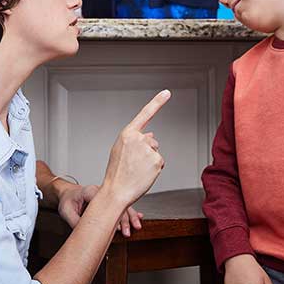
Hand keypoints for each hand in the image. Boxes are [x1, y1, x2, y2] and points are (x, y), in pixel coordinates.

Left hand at [58, 183, 143, 236]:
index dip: (112, 214)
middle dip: (124, 218)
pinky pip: (121, 206)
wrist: (68, 193)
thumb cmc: (67, 200)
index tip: (116, 227)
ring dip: (130, 216)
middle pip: (117, 203)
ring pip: (122, 205)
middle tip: (126, 231)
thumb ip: (75, 221)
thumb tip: (85, 233)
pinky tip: (139, 217)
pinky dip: (130, 213)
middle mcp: (102, 192)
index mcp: (91, 191)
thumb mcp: (66, 211)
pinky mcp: (110, 201)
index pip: (105, 201)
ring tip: (136, 226)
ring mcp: (107, 196)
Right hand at [101, 90, 170, 207]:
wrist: (116, 191)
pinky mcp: (157, 160)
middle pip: (151, 141)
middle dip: (146, 151)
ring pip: (155, 152)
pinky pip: (160, 162)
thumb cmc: (116, 173)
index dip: (157, 102)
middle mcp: (139, 138)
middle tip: (133, 165)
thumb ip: (134, 140)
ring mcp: (148, 149)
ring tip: (136, 171)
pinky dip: (154, 170)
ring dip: (150, 161)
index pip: (145, 114)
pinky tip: (143, 175)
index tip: (167, 92)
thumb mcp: (120, 151)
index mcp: (127, 134)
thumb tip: (152, 135)